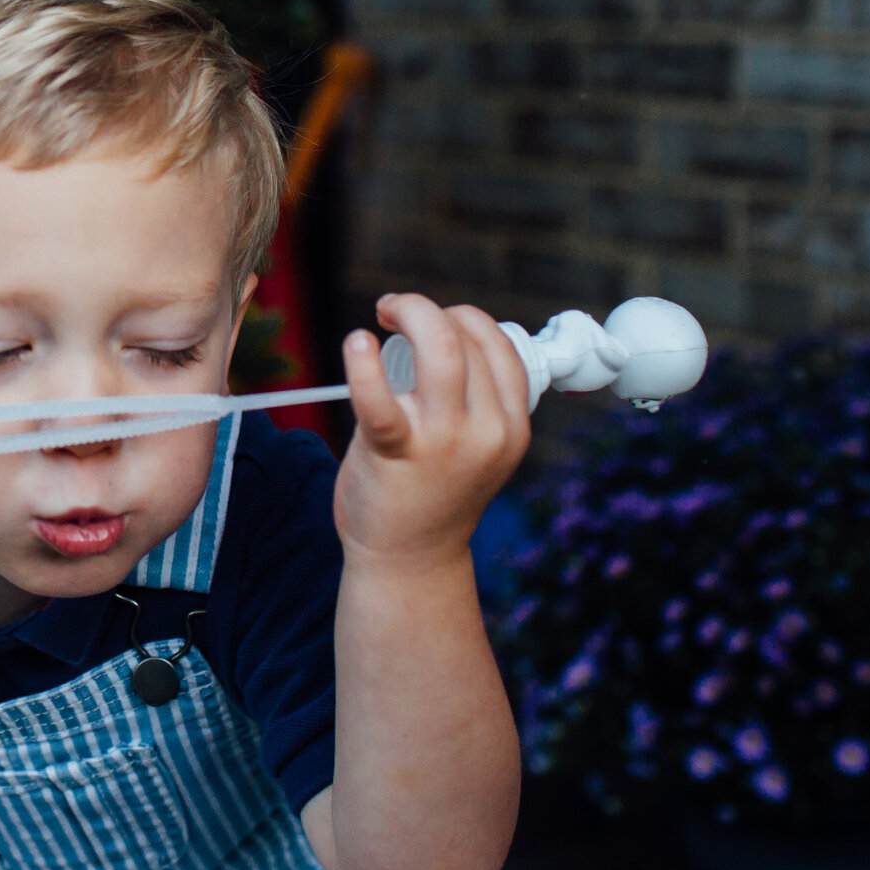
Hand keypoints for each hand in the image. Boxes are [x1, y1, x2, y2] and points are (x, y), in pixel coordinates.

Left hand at [335, 294, 530, 564]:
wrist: (408, 559)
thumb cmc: (433, 492)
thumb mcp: (478, 446)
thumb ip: (476, 401)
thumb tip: (451, 333)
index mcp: (513, 426)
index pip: (501, 345)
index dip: (465, 316)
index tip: (432, 316)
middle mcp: (489, 431)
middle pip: (467, 339)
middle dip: (428, 309)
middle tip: (394, 310)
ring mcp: (445, 442)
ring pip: (440, 350)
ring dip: (409, 313)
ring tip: (381, 313)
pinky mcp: (397, 452)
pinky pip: (380, 400)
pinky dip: (364, 365)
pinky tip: (356, 344)